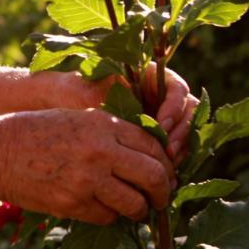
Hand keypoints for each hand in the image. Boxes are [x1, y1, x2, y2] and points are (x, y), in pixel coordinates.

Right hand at [0, 108, 175, 224]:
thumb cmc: (34, 131)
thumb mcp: (75, 119)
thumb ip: (110, 131)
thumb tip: (146, 155)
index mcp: (102, 124)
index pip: (153, 146)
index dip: (165, 162)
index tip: (163, 173)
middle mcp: (100, 150)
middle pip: (154, 176)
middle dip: (162, 191)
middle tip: (159, 197)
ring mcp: (87, 179)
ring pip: (135, 204)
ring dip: (138, 209)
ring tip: (133, 207)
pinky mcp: (72, 203)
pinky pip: (107, 217)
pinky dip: (109, 215)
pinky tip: (100, 206)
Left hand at [49, 65, 198, 164]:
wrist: (59, 104)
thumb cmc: (75, 93)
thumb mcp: (95, 95)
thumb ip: (121, 105)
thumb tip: (149, 125)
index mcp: (149, 77)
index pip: (177, 88)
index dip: (175, 107)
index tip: (162, 124)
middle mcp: (159, 95)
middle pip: (189, 111)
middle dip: (182, 131)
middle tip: (169, 151)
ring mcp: (160, 115)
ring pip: (185, 131)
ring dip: (181, 147)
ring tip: (167, 164)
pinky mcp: (156, 137)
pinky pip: (173, 147)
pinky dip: (171, 158)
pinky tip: (161, 171)